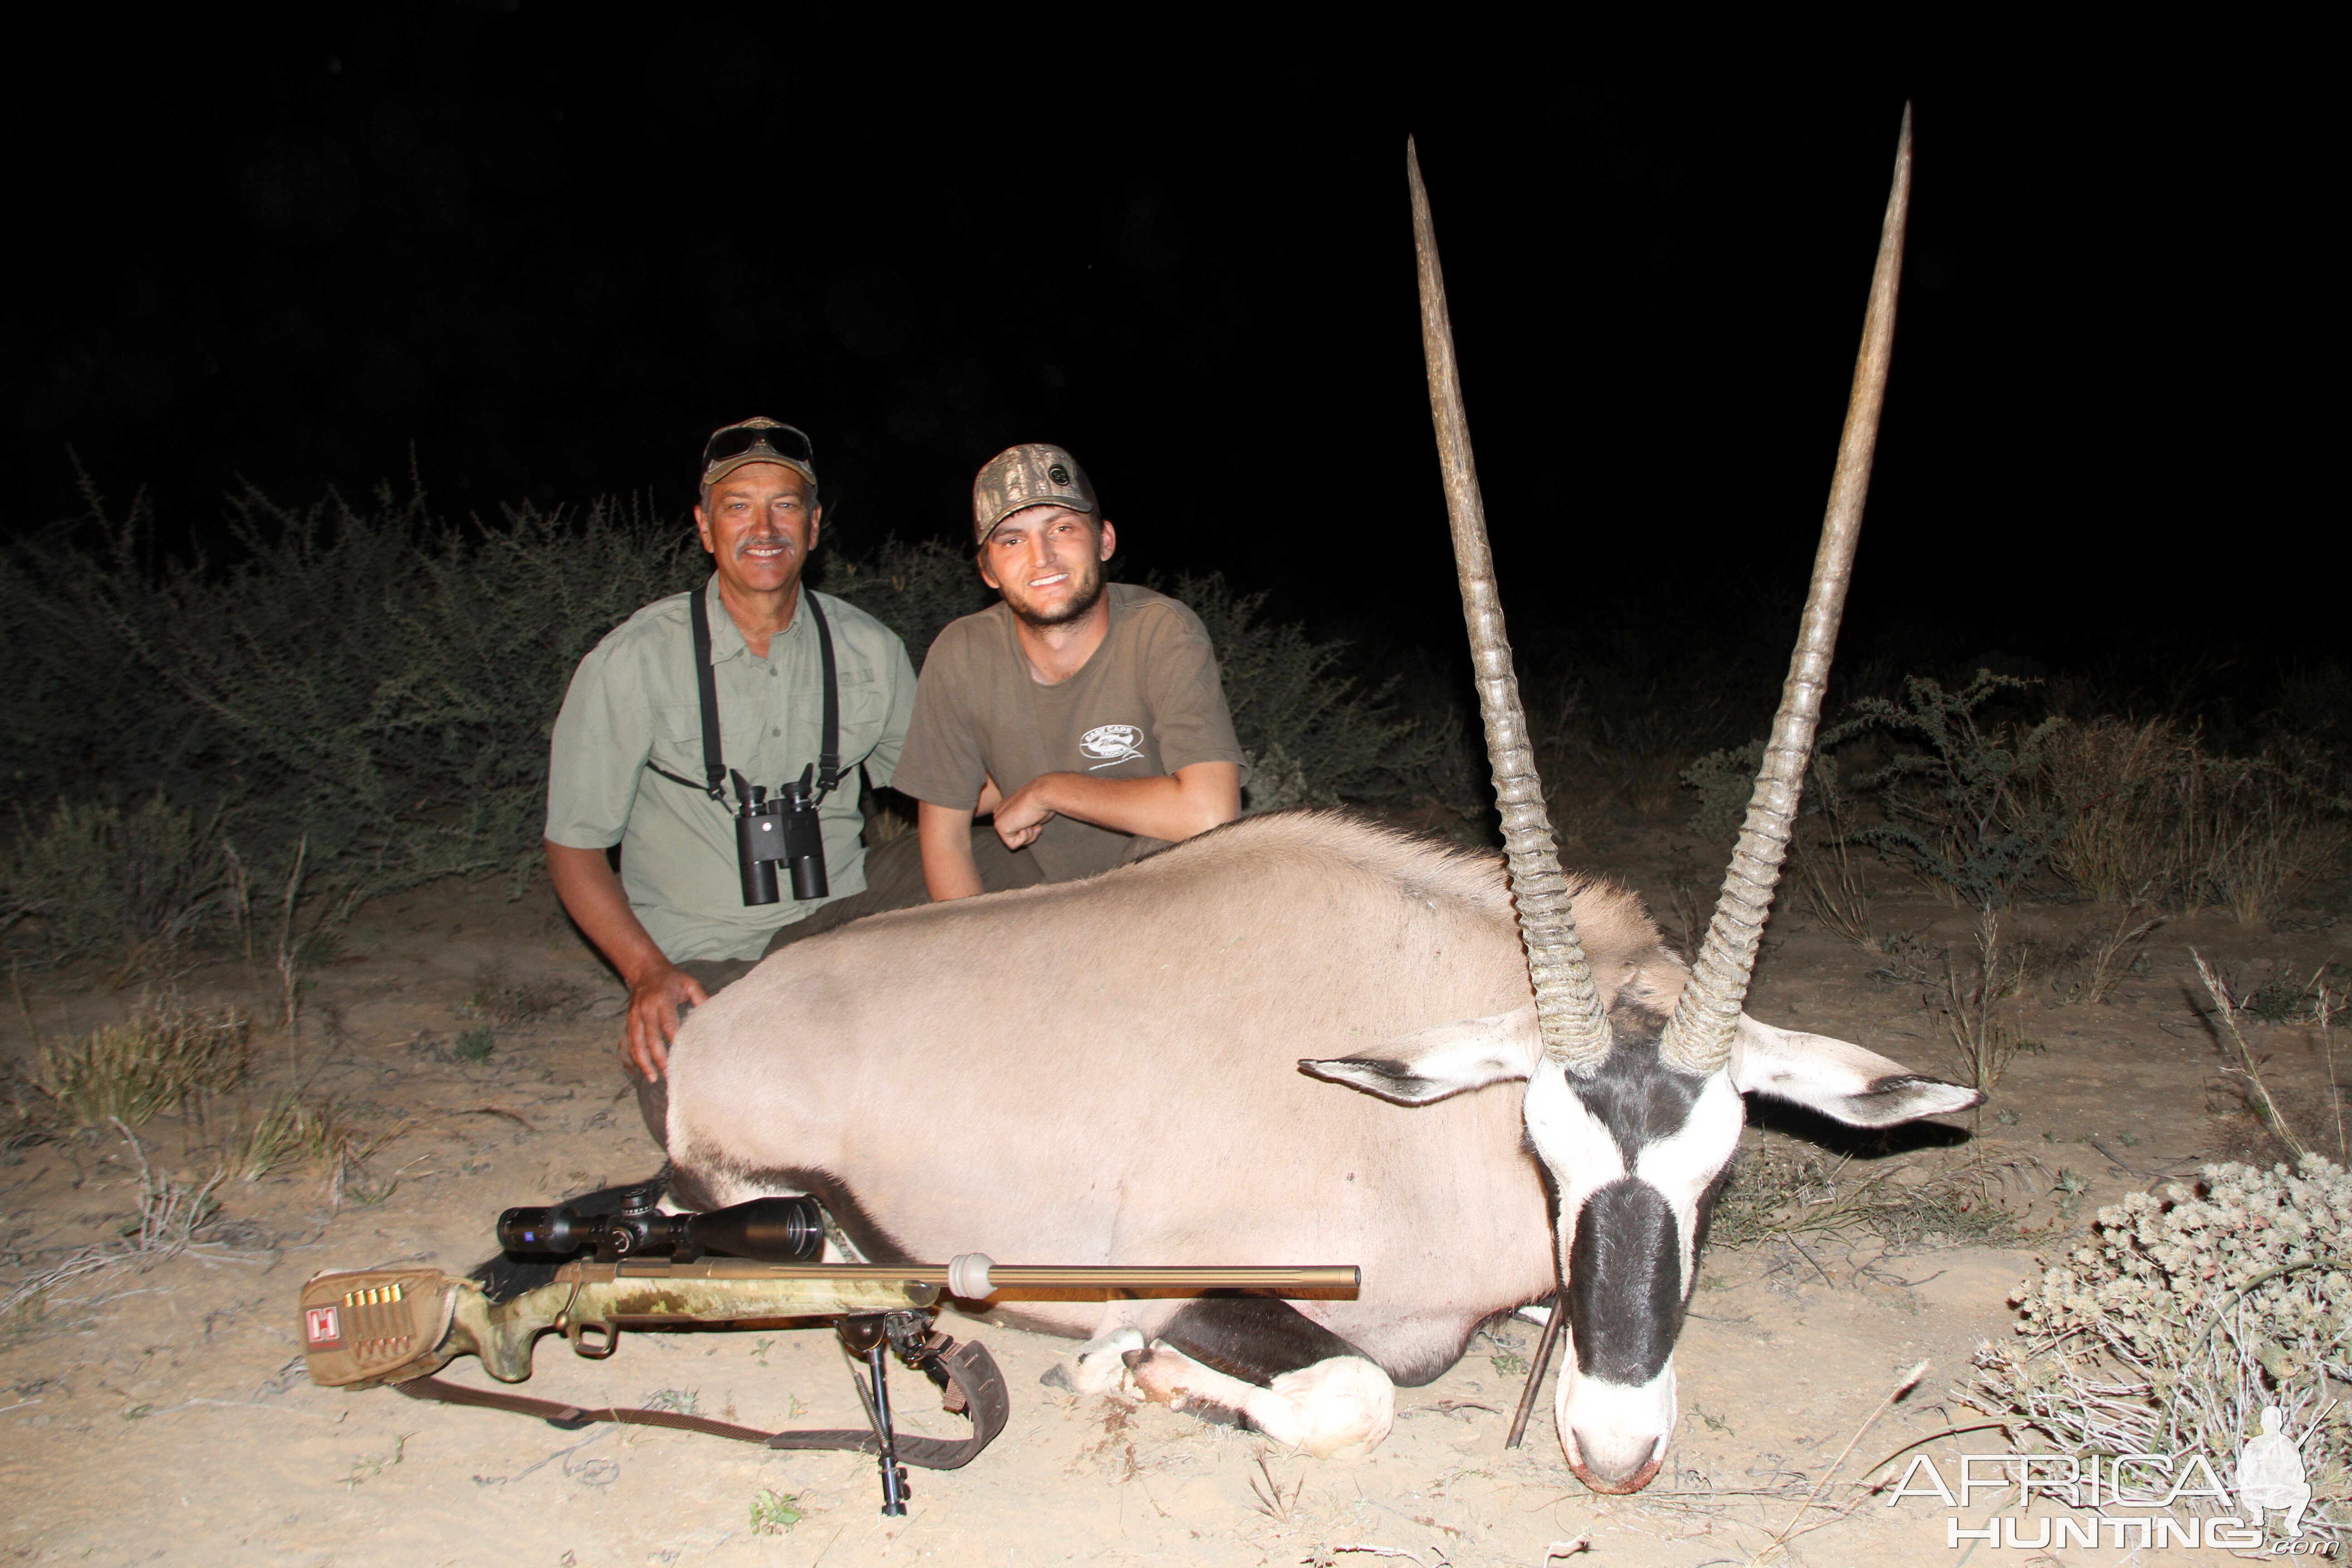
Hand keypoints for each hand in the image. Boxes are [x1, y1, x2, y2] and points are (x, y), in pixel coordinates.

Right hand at [621, 962, 708, 1081]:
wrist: (644, 969)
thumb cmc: (671, 978)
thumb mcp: (689, 982)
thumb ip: (701, 997)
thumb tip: (712, 1014)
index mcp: (662, 1000)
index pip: (668, 1024)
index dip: (674, 1041)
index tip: (682, 1056)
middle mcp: (646, 1009)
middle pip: (651, 1038)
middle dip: (659, 1058)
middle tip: (669, 1075)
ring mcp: (635, 1016)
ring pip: (637, 1043)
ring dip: (644, 1062)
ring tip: (652, 1078)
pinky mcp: (629, 1020)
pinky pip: (630, 1041)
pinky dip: (635, 1056)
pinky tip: (642, 1068)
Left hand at [990, 777, 1057, 849]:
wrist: (1043, 795)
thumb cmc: (1043, 802)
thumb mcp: (1035, 815)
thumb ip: (1029, 823)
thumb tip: (1033, 828)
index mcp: (1006, 808)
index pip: (1017, 831)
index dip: (1031, 830)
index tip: (1036, 818)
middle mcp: (1000, 813)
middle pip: (1015, 837)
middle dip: (1029, 833)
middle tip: (1034, 820)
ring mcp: (998, 819)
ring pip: (1014, 842)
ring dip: (1028, 834)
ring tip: (1030, 820)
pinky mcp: (999, 826)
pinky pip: (1013, 845)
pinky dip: (1024, 837)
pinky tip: (1025, 823)